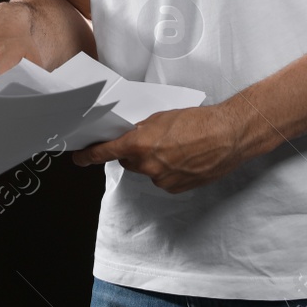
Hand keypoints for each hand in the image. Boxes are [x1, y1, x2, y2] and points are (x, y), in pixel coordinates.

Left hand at [71, 105, 247, 193]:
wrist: (227, 136)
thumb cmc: (198, 122)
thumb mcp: (162, 118)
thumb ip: (142, 130)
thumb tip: (131, 135)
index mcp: (140, 145)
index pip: (105, 153)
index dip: (89, 156)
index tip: (79, 158)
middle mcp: (148, 166)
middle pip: (128, 161)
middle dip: (134, 152)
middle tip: (153, 140)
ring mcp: (162, 180)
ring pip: (147, 171)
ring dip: (154, 161)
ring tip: (177, 148)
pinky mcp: (176, 188)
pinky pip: (163, 179)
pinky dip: (168, 170)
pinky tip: (184, 159)